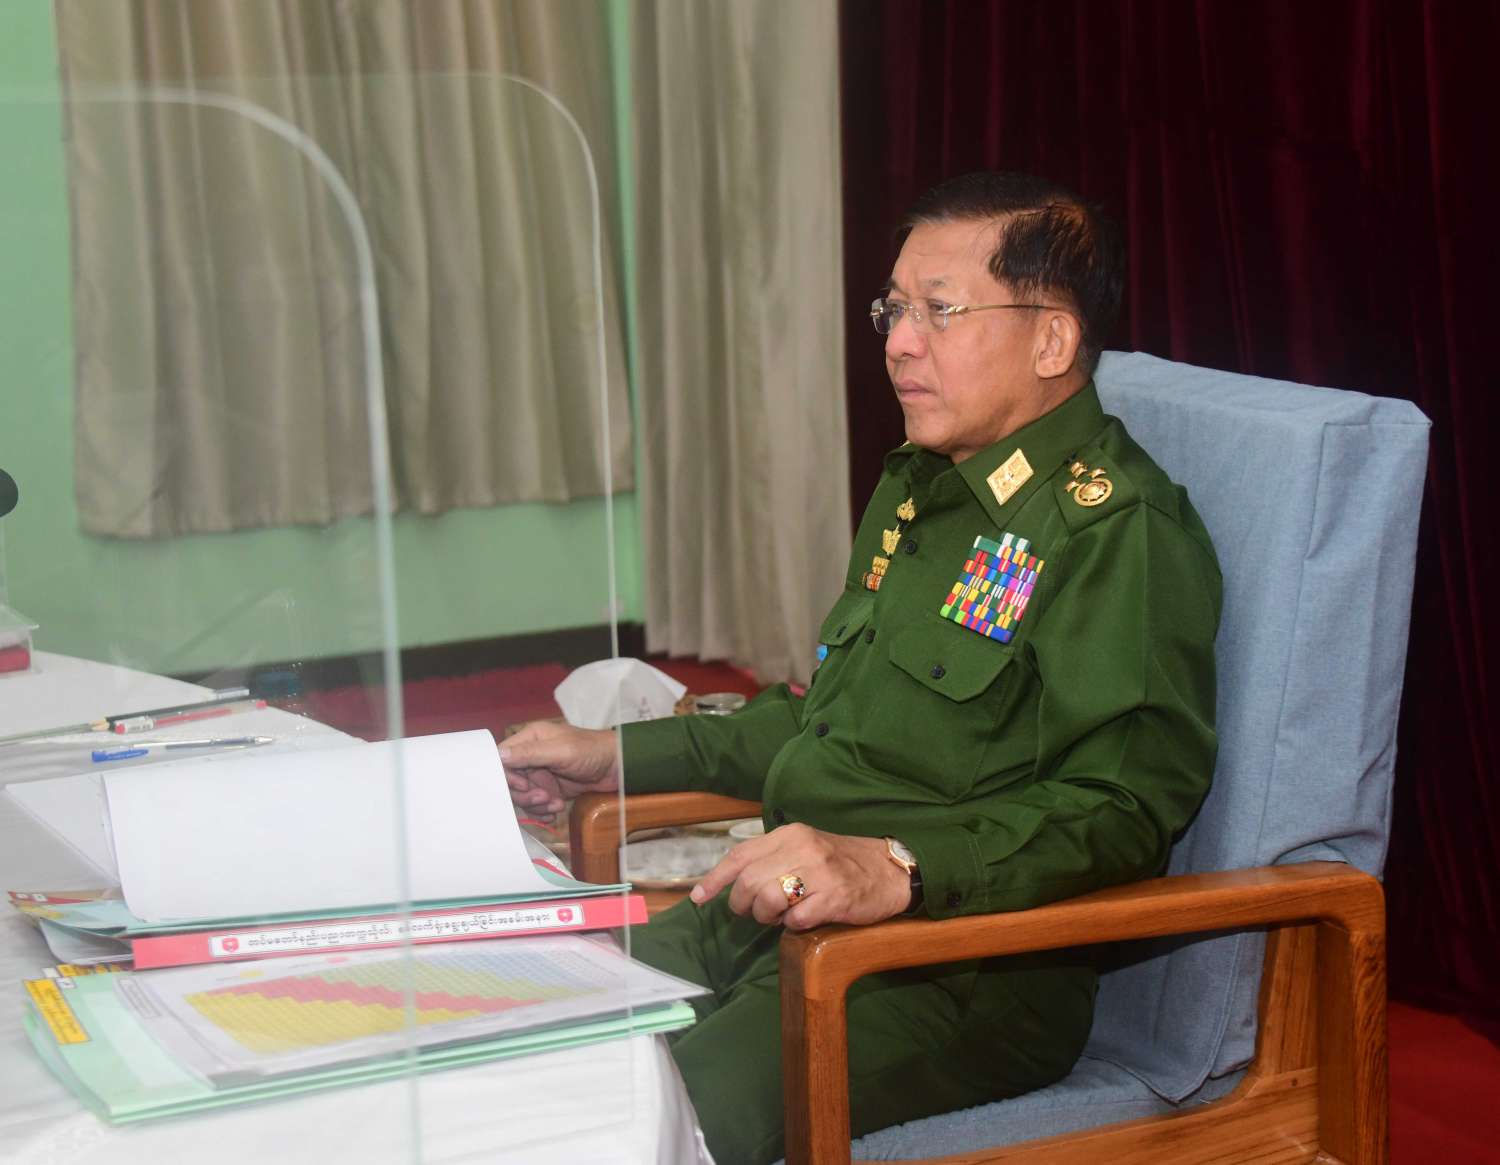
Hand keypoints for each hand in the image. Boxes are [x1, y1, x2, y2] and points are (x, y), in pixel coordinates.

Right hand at [499, 721, 620, 822]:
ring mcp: (540, 774)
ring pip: (522, 795)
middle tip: (543, 797)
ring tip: (554, 804)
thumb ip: (530, 753)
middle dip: (524, 793)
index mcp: (530, 739)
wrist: (618, 768)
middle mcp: (531, 756)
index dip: (507, 775)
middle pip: (510, 780)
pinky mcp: (550, 789)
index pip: (503, 758)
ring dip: (536, 804)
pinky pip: (536, 804)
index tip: (523, 784)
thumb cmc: (592, 751)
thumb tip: (499, 755)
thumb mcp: (561, 751)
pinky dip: (543, 811)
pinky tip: (556, 810)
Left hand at [689, 823, 910, 930]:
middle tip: (758, 913)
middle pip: (749, 882)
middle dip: (745, 905)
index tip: (698, 897)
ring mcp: (820, 872)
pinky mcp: (835, 897)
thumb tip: (730, 884)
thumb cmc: (839, 863)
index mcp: (790, 835)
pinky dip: (794, 925)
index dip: (715, 879)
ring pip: (768, 900)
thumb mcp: (803, 849)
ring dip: (769, 917)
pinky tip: (806, 919)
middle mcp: (803, 848)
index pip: (741, 855)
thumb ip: (770, 860)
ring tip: (783, 916)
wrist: (888, 870)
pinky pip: (796, 920)